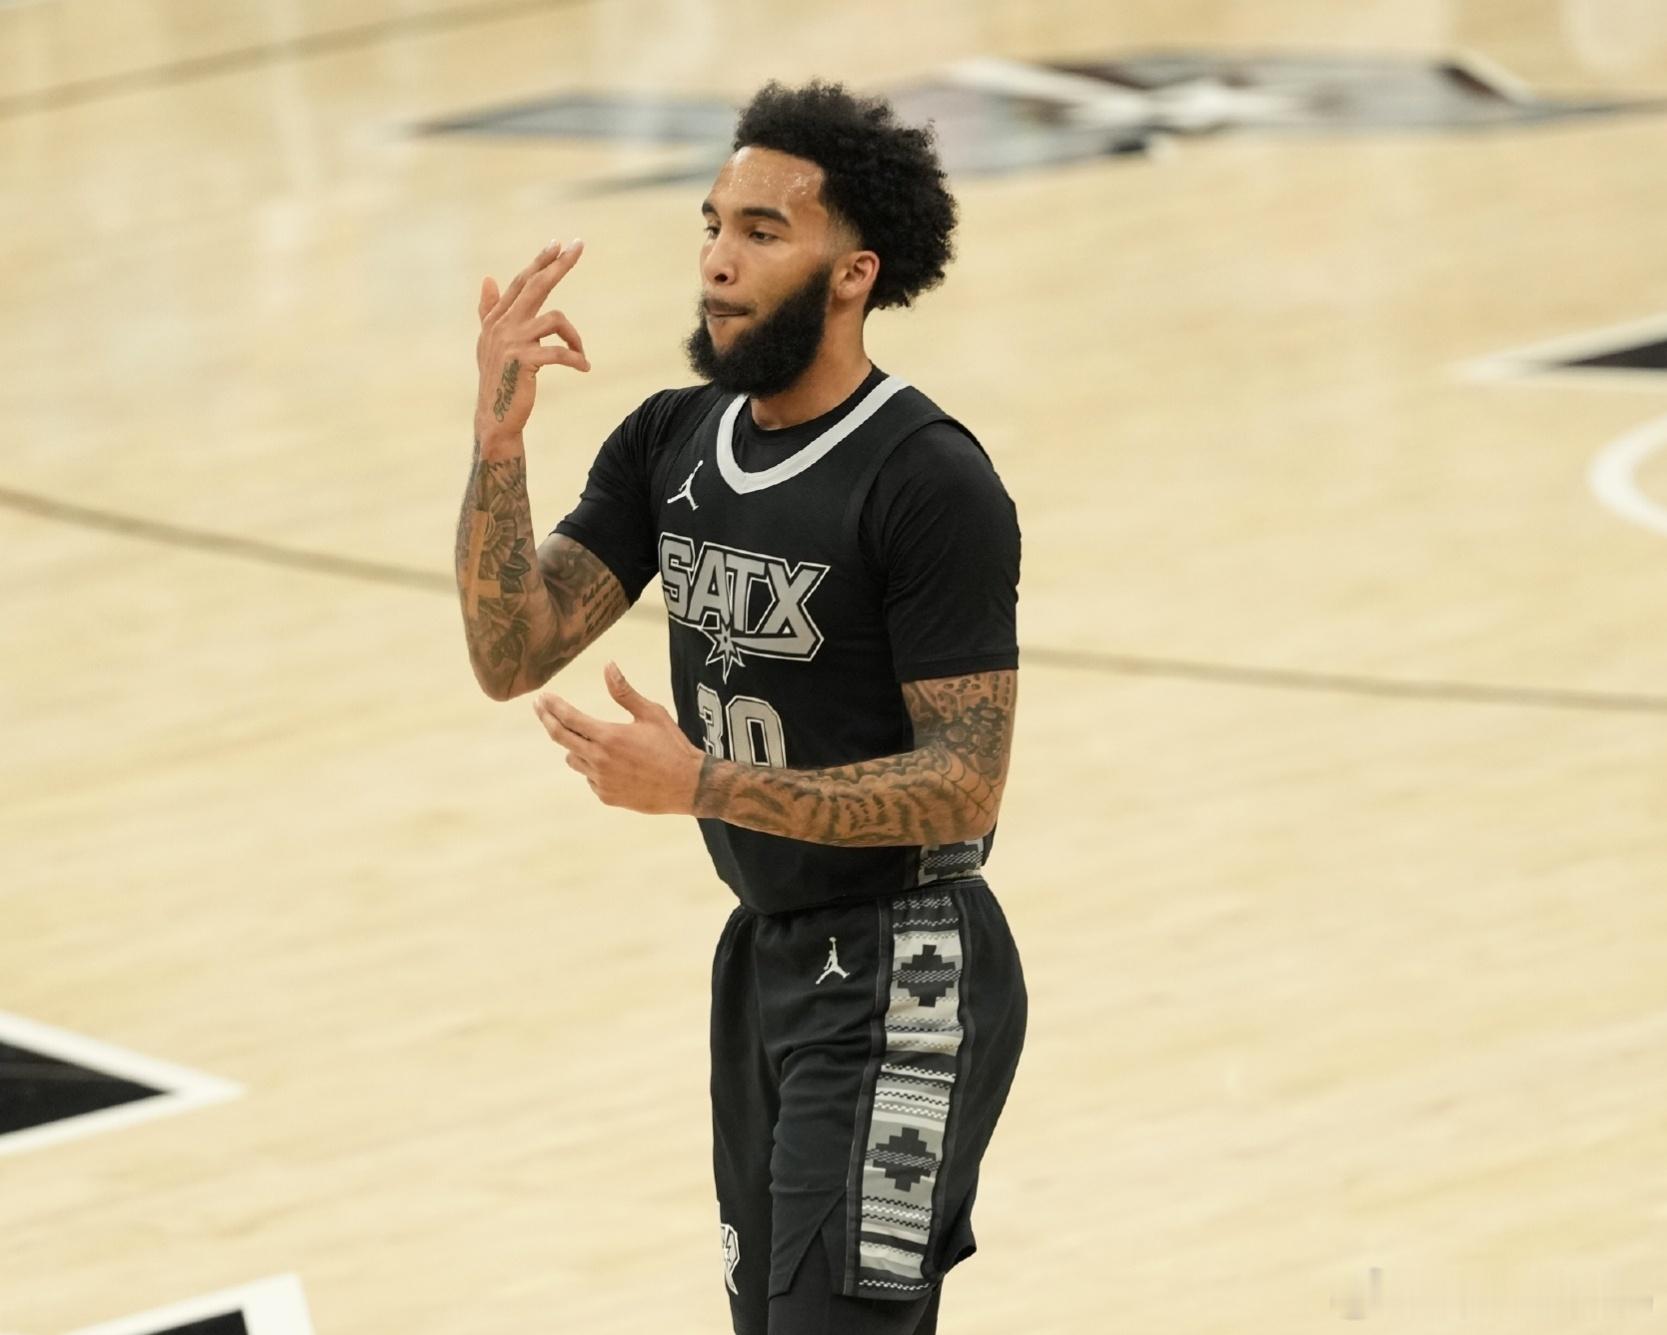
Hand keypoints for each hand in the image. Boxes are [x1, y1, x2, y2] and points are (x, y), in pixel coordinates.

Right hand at [475, 237, 590, 448]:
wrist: (495, 418)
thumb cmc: (498, 379)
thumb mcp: (490, 342)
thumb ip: (489, 310)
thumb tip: (488, 278)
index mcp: (496, 319)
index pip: (521, 282)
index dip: (539, 262)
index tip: (558, 244)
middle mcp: (502, 325)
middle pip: (535, 286)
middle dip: (558, 265)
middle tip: (578, 246)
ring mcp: (512, 342)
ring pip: (555, 319)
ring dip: (574, 336)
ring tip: (581, 354)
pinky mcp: (524, 361)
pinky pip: (559, 352)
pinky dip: (576, 359)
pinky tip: (584, 367)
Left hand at [532, 662, 704, 815]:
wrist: (689, 786)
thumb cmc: (672, 746)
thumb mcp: (651, 713)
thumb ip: (624, 692)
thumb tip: (608, 666)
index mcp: (609, 736)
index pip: (570, 718)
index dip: (553, 706)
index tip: (543, 697)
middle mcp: (600, 760)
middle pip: (560, 737)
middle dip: (547, 719)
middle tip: (539, 708)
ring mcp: (601, 781)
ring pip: (573, 759)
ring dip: (575, 747)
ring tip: (589, 740)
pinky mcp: (606, 796)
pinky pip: (589, 778)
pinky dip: (594, 768)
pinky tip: (614, 764)